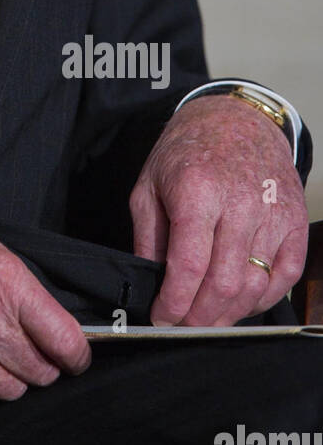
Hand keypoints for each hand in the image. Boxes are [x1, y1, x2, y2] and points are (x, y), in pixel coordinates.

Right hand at [0, 195, 89, 418]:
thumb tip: (49, 320)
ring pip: (13, 391)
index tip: (75, 356)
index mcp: (7, 284)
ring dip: (12, 379)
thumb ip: (21, 287)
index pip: (66, 340)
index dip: (78, 354)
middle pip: (41, 372)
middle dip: (43, 364)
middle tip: (30, 350)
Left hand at [130, 94, 307, 325]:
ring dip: (229, 313)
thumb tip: (151, 284)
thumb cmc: (187, 151)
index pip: (189, 265)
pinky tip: (240, 301)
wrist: (235, 119)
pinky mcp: (295, 223)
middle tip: (183, 324)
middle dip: (200, 317)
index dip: (174, 302)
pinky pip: (285, 277)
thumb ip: (149, 237)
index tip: (162, 317)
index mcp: (198, 191)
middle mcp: (240, 204)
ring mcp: (273, 215)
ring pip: (255, 286)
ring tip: (207, 317)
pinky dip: (263, 298)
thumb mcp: (149, 184)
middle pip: (225, 283)